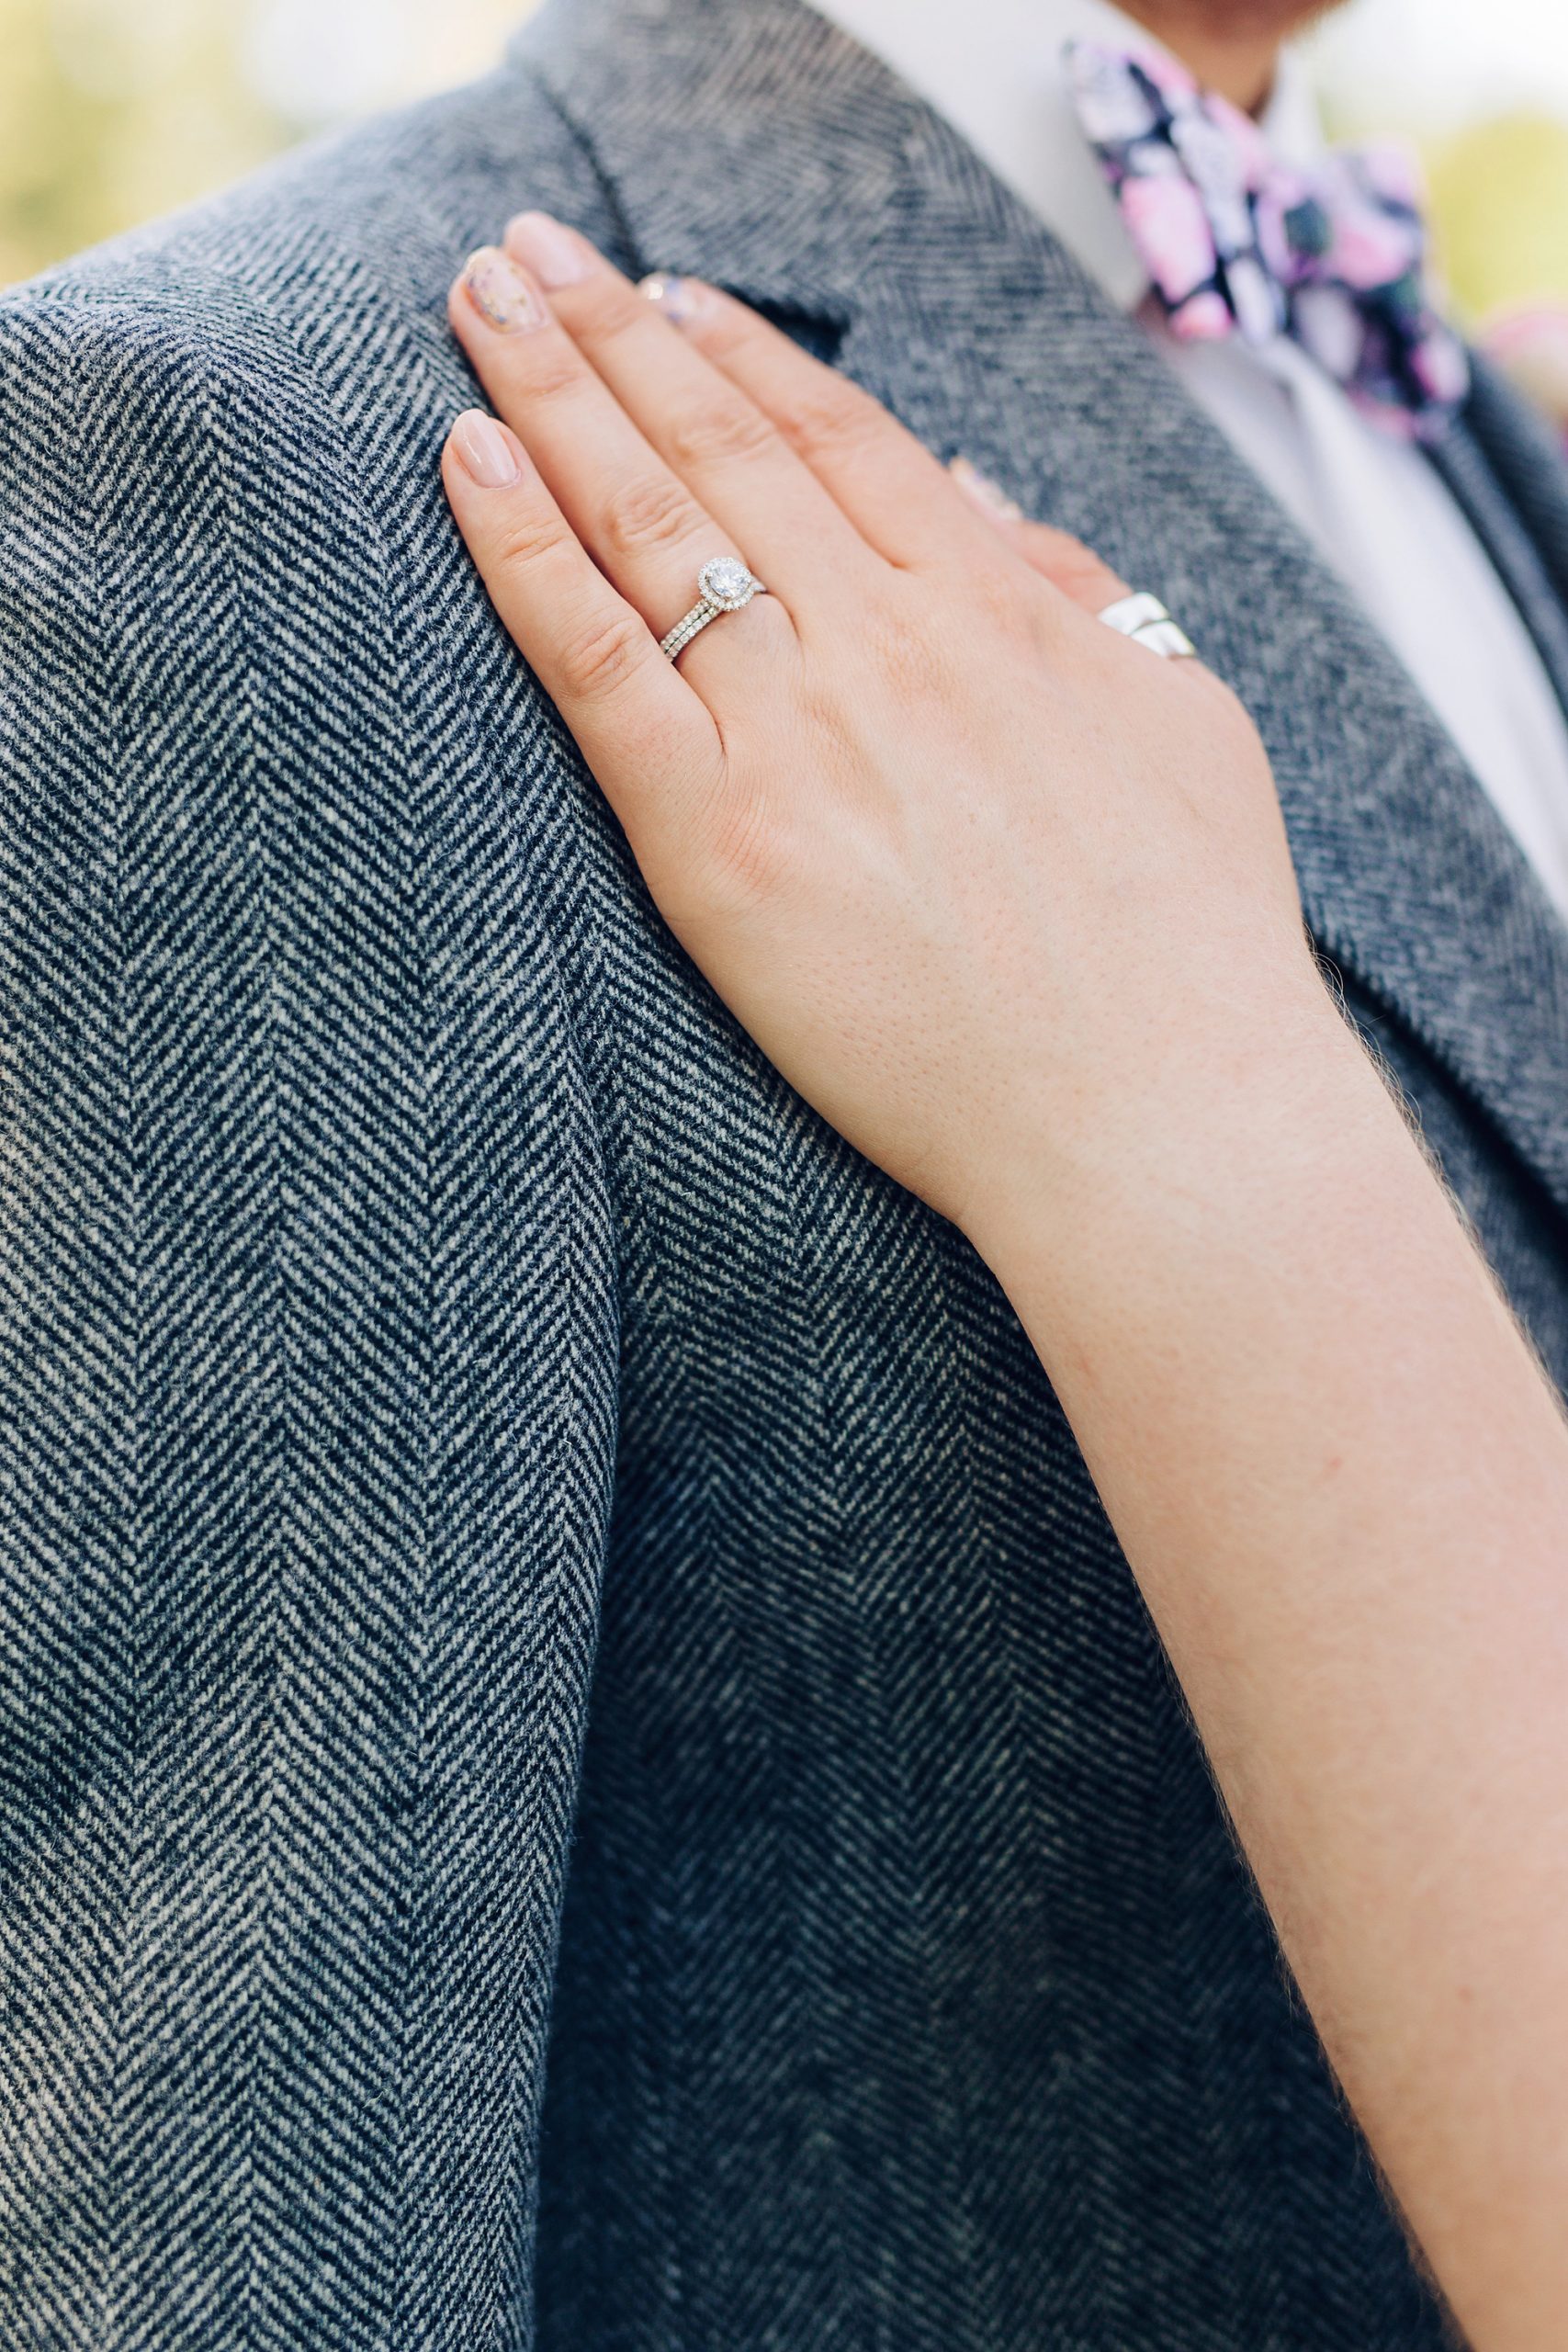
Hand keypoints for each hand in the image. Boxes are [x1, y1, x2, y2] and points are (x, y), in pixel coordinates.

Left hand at [441, 216, 1326, 1245]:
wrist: (1160, 1114)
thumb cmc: (1191, 941)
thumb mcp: (1180, 718)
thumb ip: (1077, 597)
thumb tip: (973, 500)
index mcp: (995, 608)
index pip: (840, 437)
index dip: (741, 352)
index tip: (668, 292)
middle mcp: (887, 641)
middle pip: (722, 446)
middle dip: (612, 332)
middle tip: (524, 255)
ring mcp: (798, 735)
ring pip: (648, 525)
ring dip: (550, 394)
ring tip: (480, 301)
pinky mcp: (720, 845)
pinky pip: (599, 668)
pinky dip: (524, 556)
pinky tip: (466, 462)